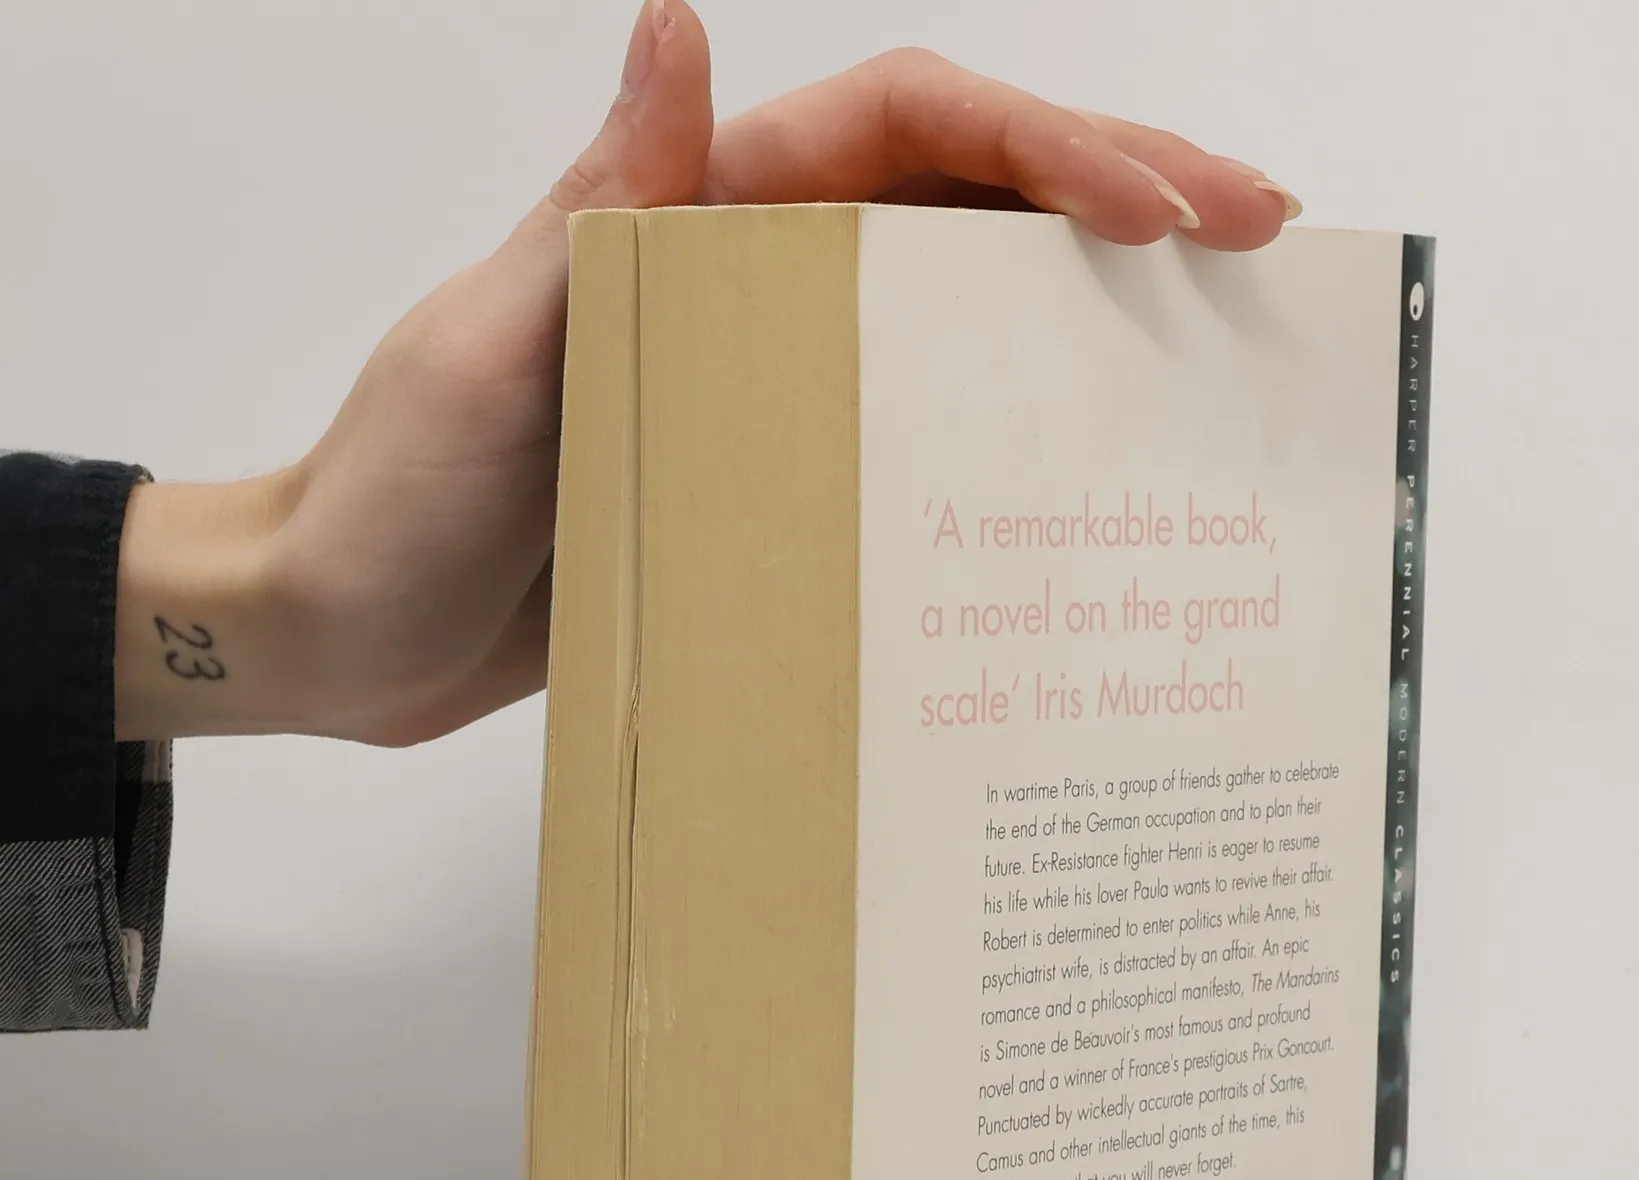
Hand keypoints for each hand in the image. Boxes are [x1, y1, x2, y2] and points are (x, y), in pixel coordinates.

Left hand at [114, 0, 1301, 745]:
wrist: (346, 630)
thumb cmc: (396, 493)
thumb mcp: (488, 345)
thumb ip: (599, 210)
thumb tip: (673, 26)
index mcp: (697, 212)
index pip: (907, 128)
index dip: (1048, 149)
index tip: (1163, 214)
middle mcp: (755, 275)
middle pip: (969, 194)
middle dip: (1123, 193)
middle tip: (1263, 229)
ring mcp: (775, 376)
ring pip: (963, 304)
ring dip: (1093, 305)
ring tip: (1217, 332)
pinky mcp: (777, 473)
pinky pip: (915, 425)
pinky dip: (1007, 428)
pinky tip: (1086, 467)